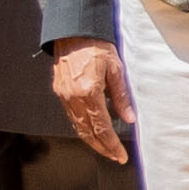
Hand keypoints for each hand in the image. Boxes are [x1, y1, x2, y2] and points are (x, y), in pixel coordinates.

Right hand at [47, 38, 133, 163]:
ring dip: (92, 141)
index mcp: (89, 92)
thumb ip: (122, 97)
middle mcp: (73, 97)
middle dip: (102, 148)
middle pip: (88, 132)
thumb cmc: (96, 46)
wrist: (73, 32)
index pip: (102, 127)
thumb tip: (129, 119)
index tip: (121, 155)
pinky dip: (82, 128)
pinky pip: (71, 117)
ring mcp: (64, 96)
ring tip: (106, 149)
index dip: (112, 144)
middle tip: (115, 157)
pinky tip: (92, 132)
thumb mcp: (116, 69)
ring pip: (77, 127)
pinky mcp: (60, 92)